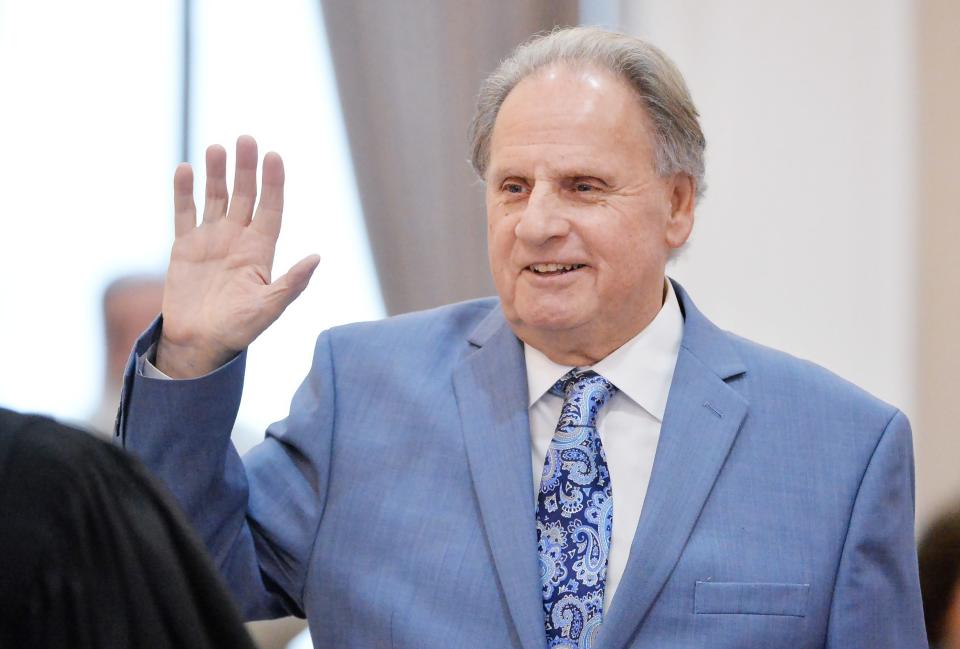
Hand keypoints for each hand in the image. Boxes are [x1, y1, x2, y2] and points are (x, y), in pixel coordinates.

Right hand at [156, 135, 319, 377]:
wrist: (199, 344)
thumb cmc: (239, 330)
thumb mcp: (269, 308)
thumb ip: (291, 283)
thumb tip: (317, 258)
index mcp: (261, 251)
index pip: (271, 208)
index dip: (273, 183)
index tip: (274, 156)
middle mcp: (238, 240)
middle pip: (245, 196)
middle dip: (246, 169)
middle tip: (246, 139)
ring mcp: (211, 241)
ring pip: (216, 198)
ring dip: (217, 173)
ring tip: (217, 148)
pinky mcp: (185, 247)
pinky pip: (185, 213)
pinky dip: (184, 192)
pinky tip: (185, 169)